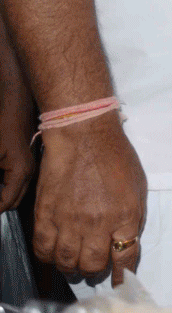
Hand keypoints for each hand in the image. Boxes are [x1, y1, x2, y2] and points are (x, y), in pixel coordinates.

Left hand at [0, 83, 34, 211]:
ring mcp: (28, 168)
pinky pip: (14, 184)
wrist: (16, 108)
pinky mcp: (24, 163)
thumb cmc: (4, 127)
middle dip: (0, 205)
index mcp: (21, 173)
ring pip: (14, 194)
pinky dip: (3, 188)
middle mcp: (28, 174)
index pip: (6, 204)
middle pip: (12, 202)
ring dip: (2, 196)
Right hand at [34, 112, 146, 284]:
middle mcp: (97, 223)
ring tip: (76, 263)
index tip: (120, 283)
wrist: (84, 136)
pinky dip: (50, 257)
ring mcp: (69, 221)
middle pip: (93, 264)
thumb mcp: (137, 188)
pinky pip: (44, 249)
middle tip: (95, 267)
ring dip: (73, 267)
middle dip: (96, 270)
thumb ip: (132, 218)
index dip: (122, 274)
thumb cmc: (116, 158)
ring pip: (67, 262)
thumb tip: (126, 242)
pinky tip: (56, 254)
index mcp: (125, 215)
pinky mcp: (45, 216)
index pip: (125, 256)